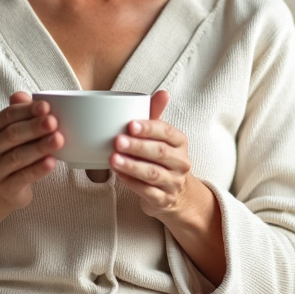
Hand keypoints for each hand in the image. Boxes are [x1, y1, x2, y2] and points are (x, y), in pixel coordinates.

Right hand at [0, 91, 62, 211]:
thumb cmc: (8, 154)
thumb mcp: (9, 132)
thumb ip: (18, 113)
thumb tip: (24, 95)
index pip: (8, 116)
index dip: (27, 110)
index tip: (46, 106)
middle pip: (13, 135)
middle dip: (35, 127)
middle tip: (54, 121)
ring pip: (18, 156)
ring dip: (39, 147)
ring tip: (58, 140)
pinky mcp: (6, 187)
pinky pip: (23, 176)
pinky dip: (38, 169)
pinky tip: (51, 162)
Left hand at [110, 90, 200, 219]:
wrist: (175, 194)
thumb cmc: (161, 159)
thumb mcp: (161, 137)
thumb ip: (156, 115)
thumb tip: (163, 93)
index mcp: (180, 142)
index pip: (168, 132)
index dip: (149, 128)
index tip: (131, 124)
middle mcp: (180, 162)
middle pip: (159, 153)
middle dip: (137, 146)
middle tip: (117, 140)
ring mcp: (173, 183)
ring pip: (152, 174)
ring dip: (132, 165)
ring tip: (113, 159)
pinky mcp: (163, 200)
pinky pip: (146, 192)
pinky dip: (131, 183)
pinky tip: (118, 174)